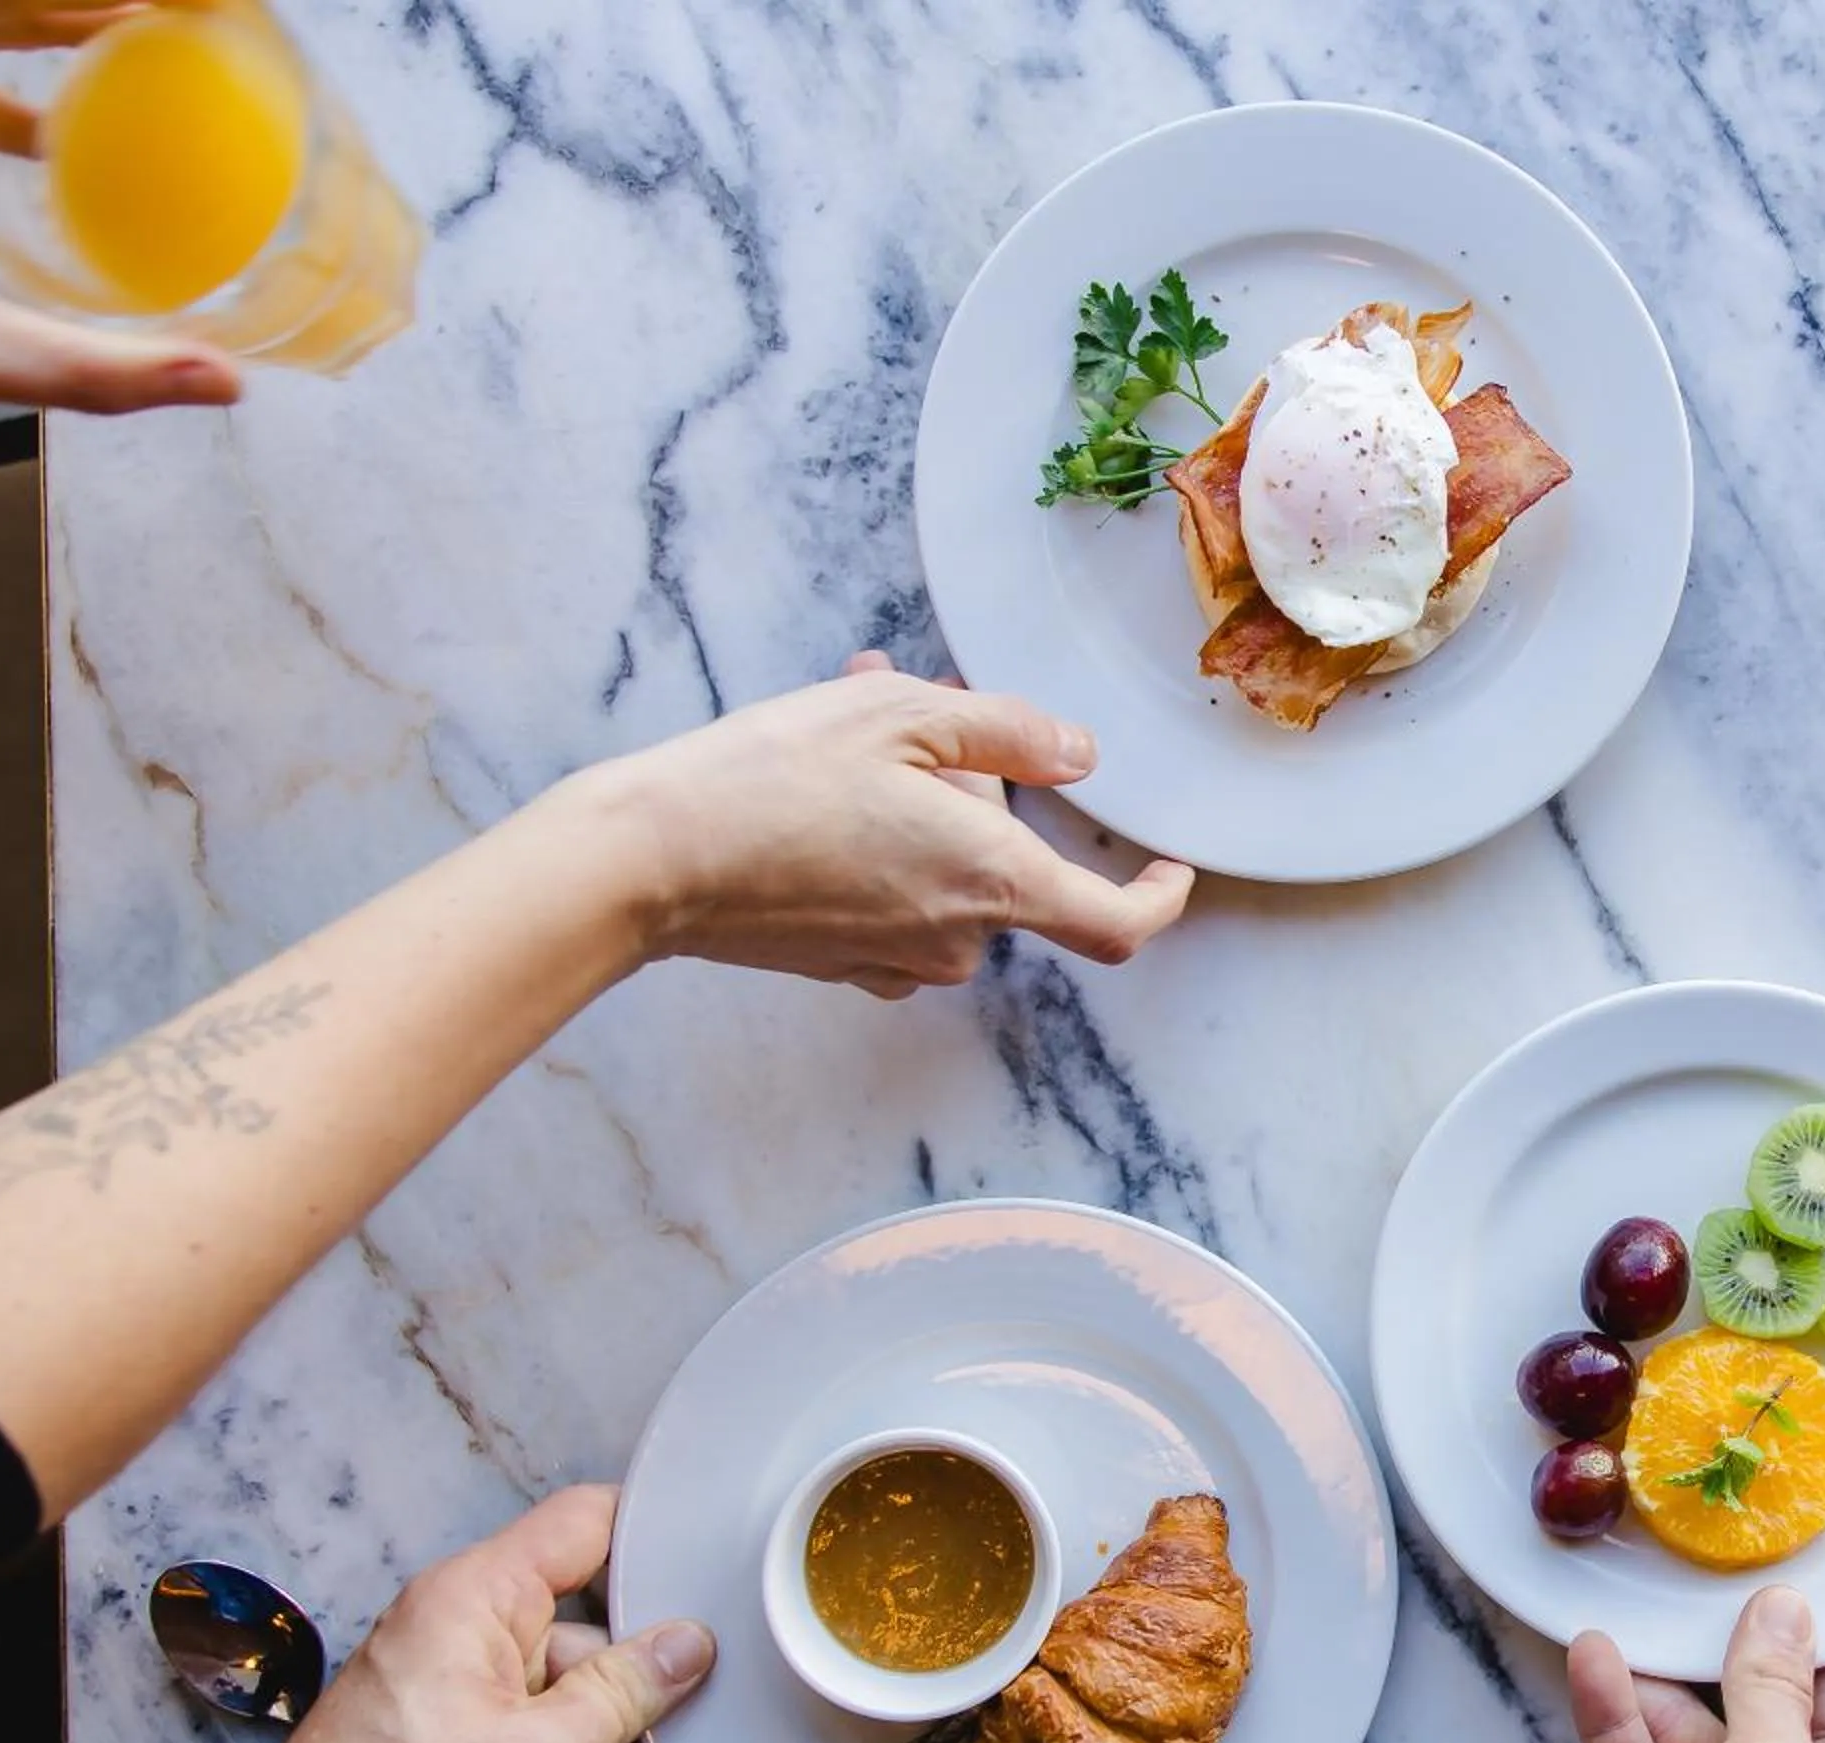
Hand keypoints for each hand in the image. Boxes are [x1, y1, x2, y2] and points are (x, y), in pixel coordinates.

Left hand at [205, 1487, 713, 1742]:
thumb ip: (626, 1692)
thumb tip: (686, 1645)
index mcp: (474, 1597)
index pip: (582, 1524)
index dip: (651, 1536)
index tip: (712, 1568)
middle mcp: (456, 1632)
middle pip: (579, 1627)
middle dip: (634, 1685)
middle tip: (688, 1722)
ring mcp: (446, 1695)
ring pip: (556, 1700)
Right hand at [595, 651, 1195, 996]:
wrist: (654, 860)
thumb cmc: (776, 778)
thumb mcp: (906, 715)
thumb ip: (1012, 732)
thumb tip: (1076, 755)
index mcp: (990, 881)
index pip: (1114, 924)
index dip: (1156, 899)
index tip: (1170, 872)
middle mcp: (954, 938)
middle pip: (1009, 866)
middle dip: (977, 785)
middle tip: (915, 698)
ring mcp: (894, 959)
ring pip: (947, 875)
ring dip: (922, 800)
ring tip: (855, 716)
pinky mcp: (841, 962)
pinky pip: (894, 898)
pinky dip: (882, 840)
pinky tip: (825, 778)